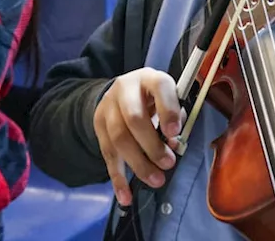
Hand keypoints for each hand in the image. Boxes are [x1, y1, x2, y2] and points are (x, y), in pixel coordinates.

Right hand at [94, 68, 183, 206]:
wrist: (123, 92)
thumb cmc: (155, 98)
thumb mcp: (169, 99)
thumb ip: (176, 119)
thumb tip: (174, 145)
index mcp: (149, 79)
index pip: (159, 89)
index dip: (168, 111)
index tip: (174, 133)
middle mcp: (125, 89)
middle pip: (134, 118)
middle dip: (151, 145)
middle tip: (168, 163)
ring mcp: (108, 107)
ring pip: (119, 138)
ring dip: (138, 163)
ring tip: (155, 180)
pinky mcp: (98, 125)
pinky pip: (107, 155)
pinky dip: (117, 179)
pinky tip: (126, 196)